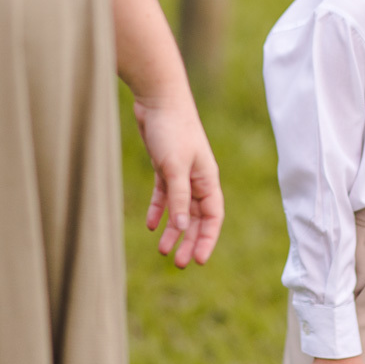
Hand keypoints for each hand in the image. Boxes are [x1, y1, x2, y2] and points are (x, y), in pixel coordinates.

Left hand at [133, 96, 223, 267]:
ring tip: (162, 250)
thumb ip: (178, 197)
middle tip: (179, 264)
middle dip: (189, 241)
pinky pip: (163, 196)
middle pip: (196, 218)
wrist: (158, 99)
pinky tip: (151, 226)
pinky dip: (158, 211)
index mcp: (208, 179)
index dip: (208, 240)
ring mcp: (181, 174)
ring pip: (179, 210)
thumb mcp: (174, 167)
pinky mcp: (164, 167)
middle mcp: (197, 179)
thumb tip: (181, 227)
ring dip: (173, 231)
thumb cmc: (172, 129)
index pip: (213, 217)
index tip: (200, 261)